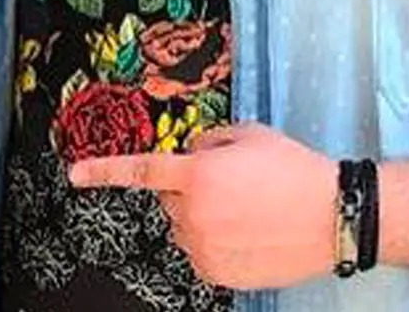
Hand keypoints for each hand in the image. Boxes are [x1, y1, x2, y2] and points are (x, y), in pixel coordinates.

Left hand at [69, 122, 337, 290]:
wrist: (333, 216)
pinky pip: (200, 253)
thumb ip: (207, 142)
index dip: (103, 171)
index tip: (75, 174)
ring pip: (185, 228)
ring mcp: (204, 246)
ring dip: (204, 218)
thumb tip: (188, 154)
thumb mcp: (248, 135)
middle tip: (234, 187)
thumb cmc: (294, 171)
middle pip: (170, 199)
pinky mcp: (218, 273)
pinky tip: (248, 234)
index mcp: (198, 174)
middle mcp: (194, 213)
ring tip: (249, 212)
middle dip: (191, 190)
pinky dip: (216, 244)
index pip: (140, 171)